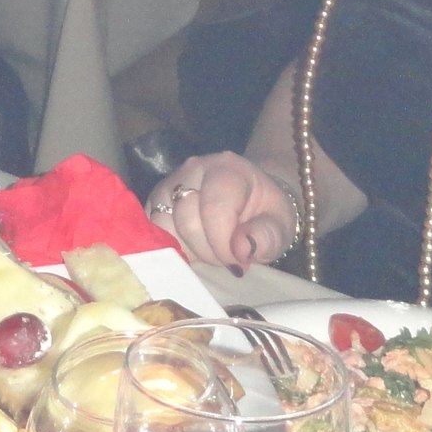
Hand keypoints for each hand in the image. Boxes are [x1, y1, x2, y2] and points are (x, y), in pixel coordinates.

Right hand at [146, 152, 296, 271]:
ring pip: (164, 230)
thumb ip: (267, 236)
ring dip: (188, 252)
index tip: (237, 262)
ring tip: (211, 252)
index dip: (223, 243)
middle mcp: (193, 170)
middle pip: (187, 220)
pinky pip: (152, 236)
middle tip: (227, 259)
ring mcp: (168, 186)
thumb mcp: (280, 226)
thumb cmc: (265, 214)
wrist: (250, 201)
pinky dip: (172, 251)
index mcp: (228, 168)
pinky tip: (192, 252)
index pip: (215, 208)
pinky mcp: (153, 205)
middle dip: (208, 251)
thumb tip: (241, 249)